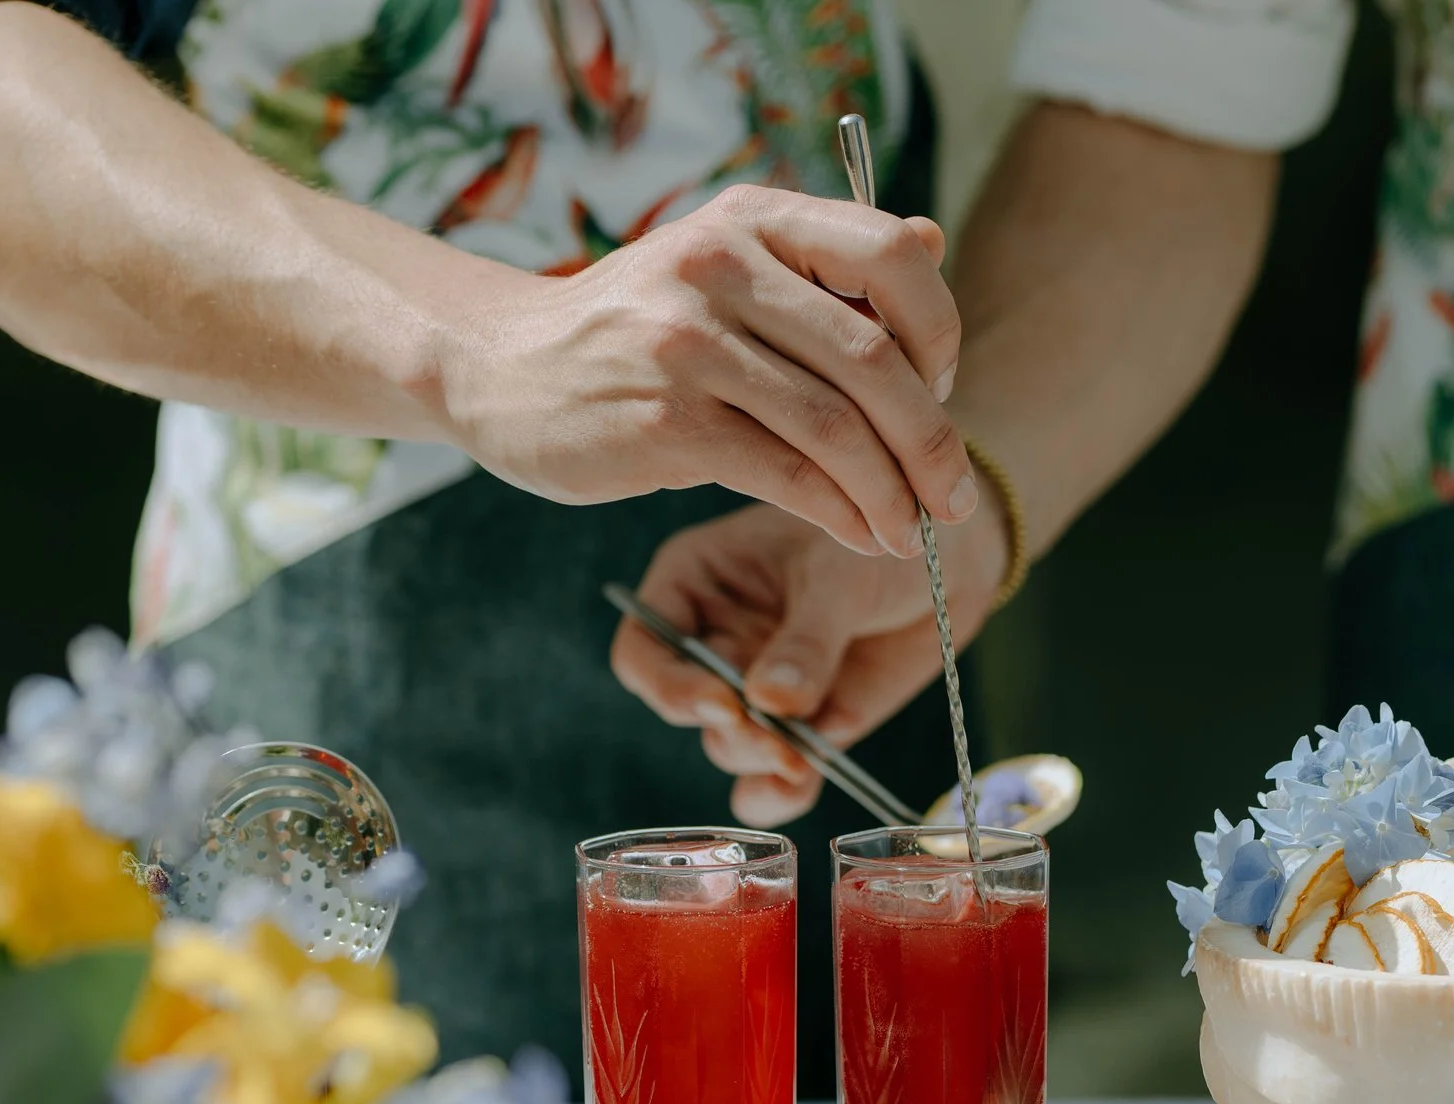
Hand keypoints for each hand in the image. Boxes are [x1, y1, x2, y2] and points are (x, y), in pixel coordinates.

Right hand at [441, 185, 977, 558]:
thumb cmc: (636, 329)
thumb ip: (824, 266)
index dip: (938, 332)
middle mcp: (722, 265)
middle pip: (874, 359)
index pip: (893, 256)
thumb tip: (935, 241)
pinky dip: (840, 514)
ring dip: (892, 493)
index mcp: (753, 218)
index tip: (939, 391)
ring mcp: (690, 342)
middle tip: (952, 496)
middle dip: (931, 442)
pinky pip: (788, 474)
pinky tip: (860, 535)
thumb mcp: (725, 267)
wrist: (500, 366)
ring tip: (910, 531)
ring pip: (836, 426)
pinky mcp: (668, 419)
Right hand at [611, 498, 1008, 825]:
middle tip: (780, 739)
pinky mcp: (803, 729)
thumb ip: (807, 638)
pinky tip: (802, 787)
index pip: (644, 651)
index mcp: (696, 584)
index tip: (722, 703)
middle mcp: (715, 643)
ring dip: (762, 758)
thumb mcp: (842, 574)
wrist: (948, 567)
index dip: (670, 686)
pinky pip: (771, 781)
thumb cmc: (882, 540)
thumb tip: (769, 704)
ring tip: (805, 755)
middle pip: (687, 710)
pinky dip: (782, 794)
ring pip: (729, 747)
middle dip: (731, 730)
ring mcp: (757, 691)